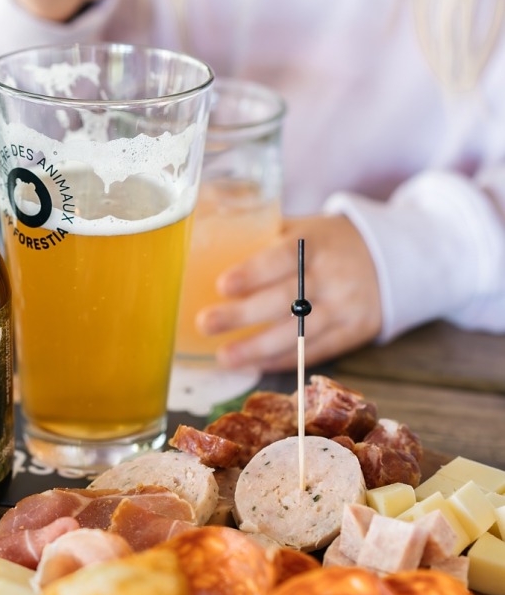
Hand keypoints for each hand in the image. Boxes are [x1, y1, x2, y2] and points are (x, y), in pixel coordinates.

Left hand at [199, 215, 382, 370]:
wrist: (392, 259)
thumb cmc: (327, 244)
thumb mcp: (303, 228)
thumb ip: (262, 236)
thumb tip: (201, 241)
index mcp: (316, 242)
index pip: (283, 257)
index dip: (254, 272)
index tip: (223, 285)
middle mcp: (334, 275)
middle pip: (287, 298)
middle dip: (243, 315)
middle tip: (205, 324)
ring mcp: (346, 306)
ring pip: (301, 331)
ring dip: (259, 348)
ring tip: (224, 357)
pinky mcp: (354, 332)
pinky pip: (316, 350)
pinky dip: (283, 359)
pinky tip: (253, 365)